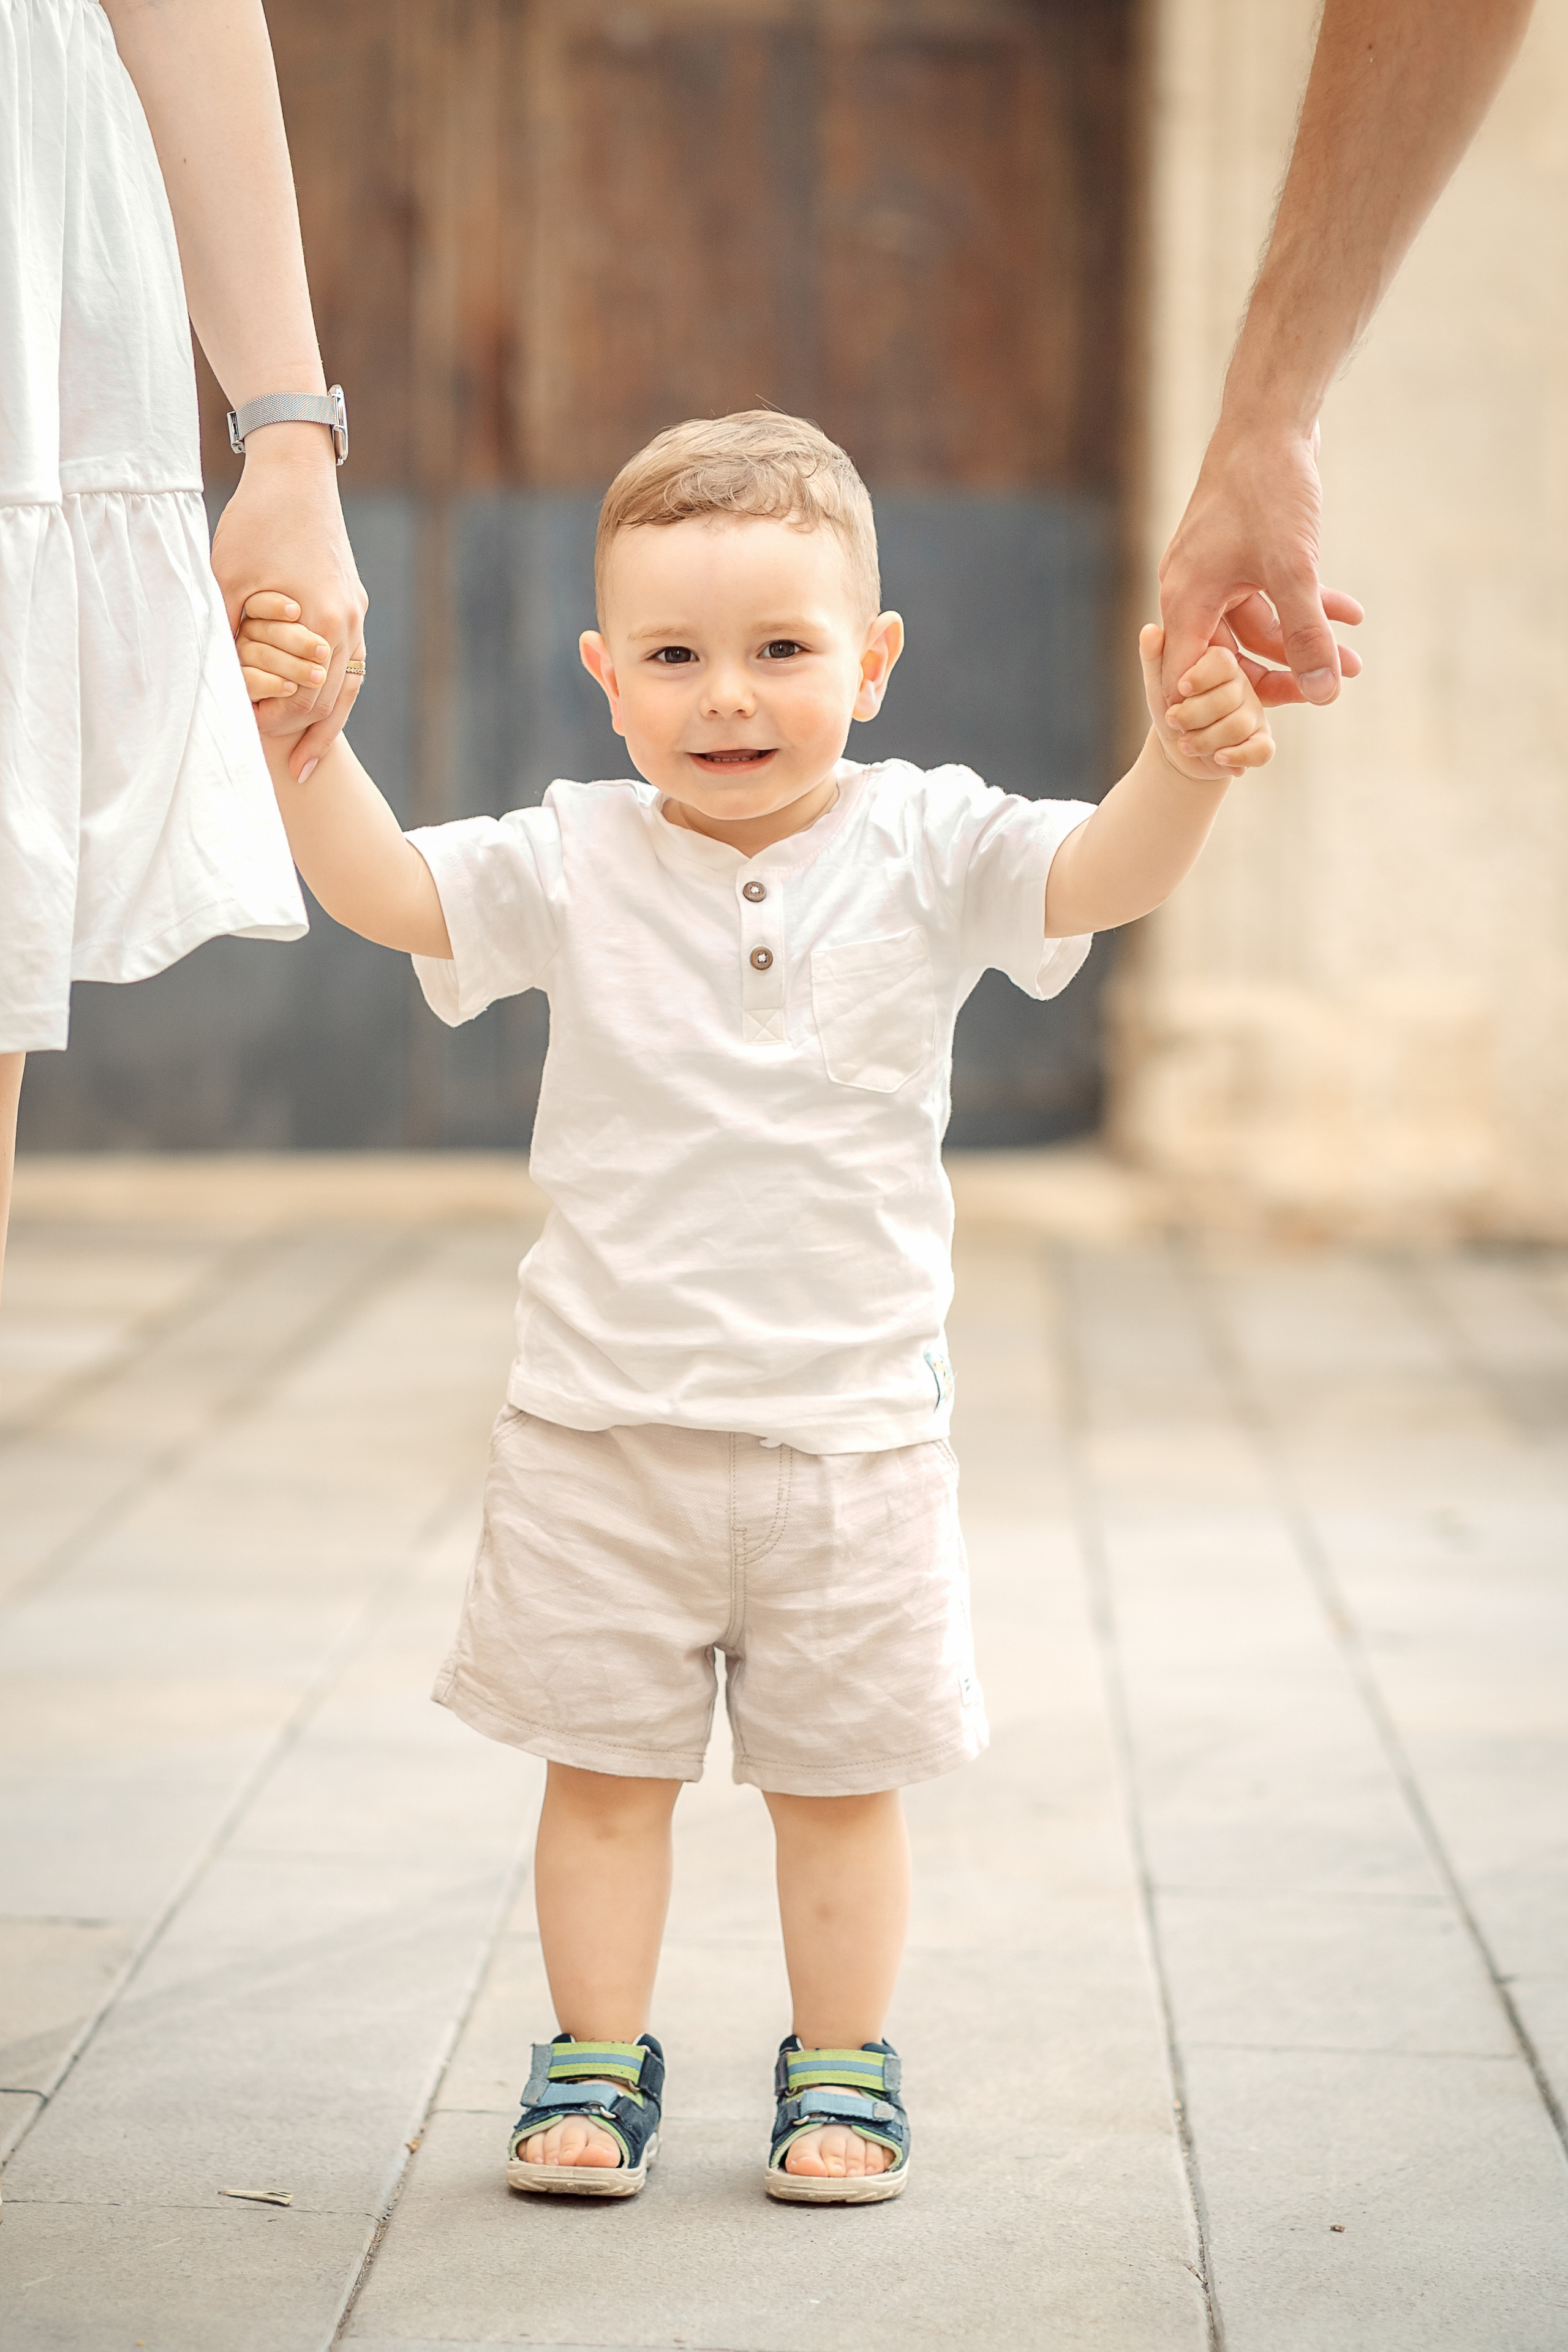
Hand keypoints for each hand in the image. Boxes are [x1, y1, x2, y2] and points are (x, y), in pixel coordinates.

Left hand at [210, 429, 367, 778]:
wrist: (296, 473)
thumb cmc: (257, 521)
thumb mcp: (227, 580)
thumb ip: (226, 635)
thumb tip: (217, 685)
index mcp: (322, 620)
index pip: (305, 695)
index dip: (277, 721)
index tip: (250, 735)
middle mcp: (347, 623)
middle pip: (331, 700)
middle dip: (303, 733)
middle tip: (279, 760)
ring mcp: (355, 614)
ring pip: (348, 687)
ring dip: (326, 724)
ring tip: (307, 762)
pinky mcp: (353, 603)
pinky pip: (352, 663)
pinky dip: (335, 691)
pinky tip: (319, 707)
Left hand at [1140, 624, 1273, 781]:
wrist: (1178, 746)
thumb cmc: (1171, 708)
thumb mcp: (1157, 683)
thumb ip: (1154, 658)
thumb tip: (1149, 630)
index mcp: (1222, 663)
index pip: (1223, 662)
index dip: (1201, 678)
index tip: (1180, 690)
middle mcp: (1243, 685)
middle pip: (1229, 698)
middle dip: (1193, 715)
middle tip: (1173, 721)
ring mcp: (1254, 713)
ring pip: (1239, 726)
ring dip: (1205, 740)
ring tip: (1185, 743)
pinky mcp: (1260, 741)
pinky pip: (1261, 750)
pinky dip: (1238, 756)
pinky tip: (1218, 757)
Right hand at [1157, 417, 1363, 709]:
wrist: (1270, 419)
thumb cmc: (1269, 489)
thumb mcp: (1294, 569)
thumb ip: (1308, 635)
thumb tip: (1325, 694)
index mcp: (1186, 602)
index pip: (1188, 681)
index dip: (1216, 716)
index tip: (1250, 743)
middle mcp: (1193, 592)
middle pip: (1228, 660)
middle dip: (1280, 678)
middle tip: (1325, 694)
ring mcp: (1216, 574)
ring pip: (1257, 629)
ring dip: (1305, 643)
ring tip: (1353, 660)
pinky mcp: (1242, 556)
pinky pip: (1270, 598)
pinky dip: (1306, 609)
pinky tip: (1351, 614)